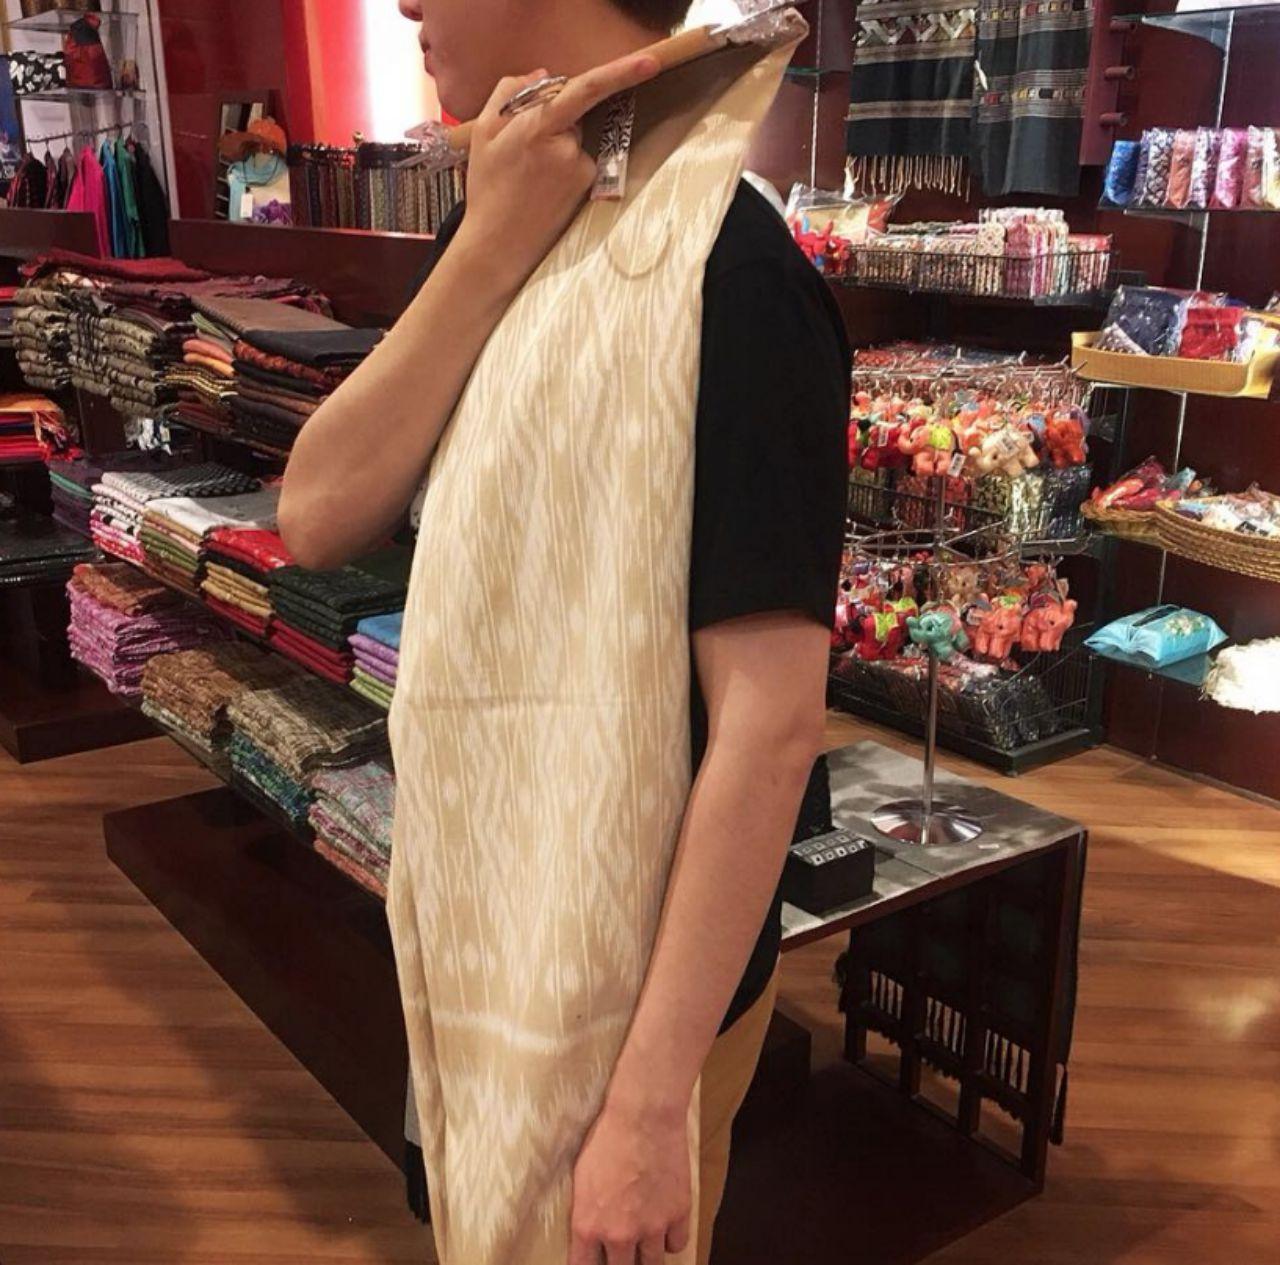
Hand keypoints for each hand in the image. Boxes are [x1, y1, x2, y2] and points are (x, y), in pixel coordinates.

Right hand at [456, 52, 659, 297]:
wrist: (498, 244)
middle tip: (523, 155)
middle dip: (553, 122)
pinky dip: (565, 171)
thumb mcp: (483, 132)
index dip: (621, 73)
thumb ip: (509, 92)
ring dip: (558, 149)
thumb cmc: (487, 188)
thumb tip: (545, 75)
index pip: (585, 89)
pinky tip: (545, 191)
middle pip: (573, 114)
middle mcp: (565, 146)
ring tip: (529, 178)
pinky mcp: (586, 188)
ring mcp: (579, 169)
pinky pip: (581, 164)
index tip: (651, 62)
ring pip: (576, 141)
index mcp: (536, 126)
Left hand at [569, 1096, 691, 1264]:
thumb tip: (588, 1231)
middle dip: (621, 1262)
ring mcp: (651, 1227)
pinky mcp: (678, 1214)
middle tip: (622, 1251)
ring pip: (652, 1264)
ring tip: (644, 1243)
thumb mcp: (582, 1177)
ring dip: (646, 1256)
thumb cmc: (608, 1137)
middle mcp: (619, 1234)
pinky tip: (665, 1227)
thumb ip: (585, 1212)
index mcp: (588, 1225)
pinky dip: (670, 1238)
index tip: (594, 1262)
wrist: (644, 1115)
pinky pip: (676, 1244)